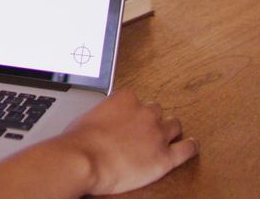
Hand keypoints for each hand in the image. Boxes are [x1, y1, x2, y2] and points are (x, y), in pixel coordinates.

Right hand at [0, 90, 196, 198]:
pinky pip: (187, 147)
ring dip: (171, 130)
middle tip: (146, 129)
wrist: (83, 160)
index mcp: (123, 99)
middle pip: (157, 109)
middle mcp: (143, 111)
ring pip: (174, 124)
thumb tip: (70, 120)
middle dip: (154, 119)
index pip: (136, 98)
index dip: (135, 109)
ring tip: (170, 135)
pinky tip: (190, 145)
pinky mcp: (165, 155)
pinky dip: (190, 146)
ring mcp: (157, 132)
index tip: (131, 115)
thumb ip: (85, 117)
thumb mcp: (77, 118)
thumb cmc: (74, 143)